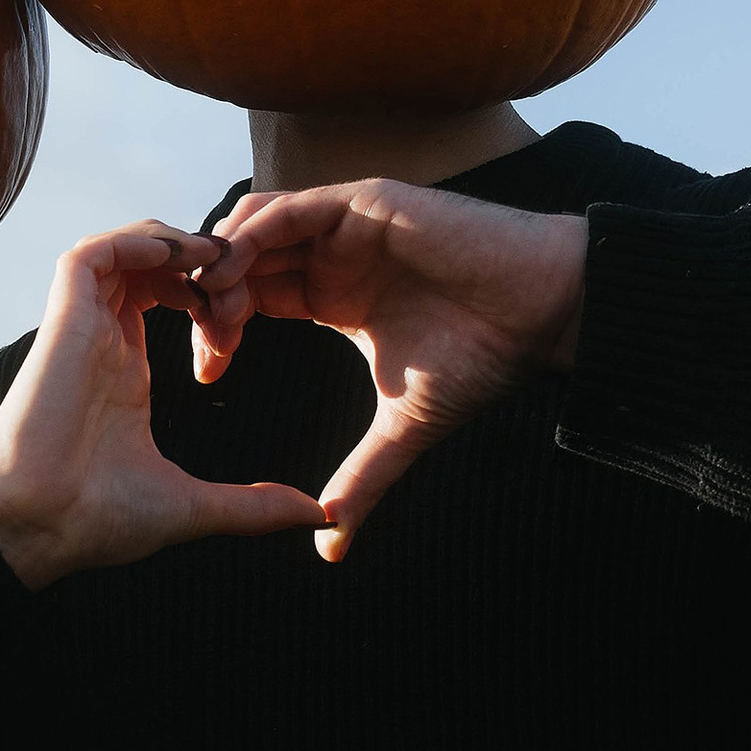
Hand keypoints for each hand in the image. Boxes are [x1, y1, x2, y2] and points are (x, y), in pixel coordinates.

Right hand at [0, 221, 324, 589]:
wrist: (41, 527)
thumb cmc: (98, 519)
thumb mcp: (194, 506)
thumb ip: (253, 505)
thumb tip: (314, 515)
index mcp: (125, 369)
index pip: (166, 300)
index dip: (211, 297)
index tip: (245, 322)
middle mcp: (103, 340)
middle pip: (152, 269)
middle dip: (202, 266)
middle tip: (239, 288)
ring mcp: (82, 327)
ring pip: (124, 251)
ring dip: (175, 246)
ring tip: (217, 262)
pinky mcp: (64, 318)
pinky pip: (91, 254)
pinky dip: (135, 242)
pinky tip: (178, 257)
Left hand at [196, 182, 588, 559]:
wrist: (543, 312)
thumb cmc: (484, 357)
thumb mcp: (403, 427)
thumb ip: (360, 478)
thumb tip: (329, 548)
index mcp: (330, 294)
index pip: (250, 298)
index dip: (218, 329)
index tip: (208, 374)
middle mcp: (331, 254)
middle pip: (241, 260)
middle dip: (210, 296)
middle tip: (207, 344)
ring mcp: (346, 224)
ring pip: (254, 227)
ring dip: (225, 263)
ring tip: (219, 311)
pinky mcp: (366, 202)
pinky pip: (290, 206)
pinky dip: (254, 233)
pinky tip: (239, 270)